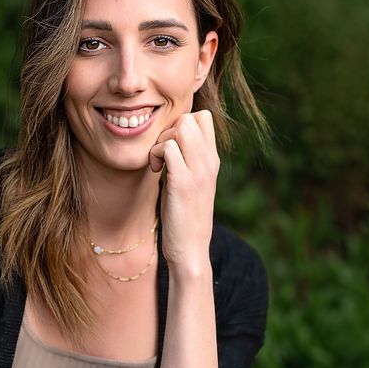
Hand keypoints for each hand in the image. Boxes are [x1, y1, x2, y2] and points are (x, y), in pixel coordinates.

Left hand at [149, 110, 219, 270]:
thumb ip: (186, 161)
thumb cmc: (185, 218)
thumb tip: (168, 142)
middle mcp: (210, 162)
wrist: (191, 249)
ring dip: (161, 141)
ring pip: (181, 128)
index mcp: (212, 161)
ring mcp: (198, 171)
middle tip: (161, 154)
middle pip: (191, 117)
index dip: (181, 124)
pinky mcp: (183, 182)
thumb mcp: (191, 184)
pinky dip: (156, 154)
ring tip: (158, 163)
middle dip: (168, 130)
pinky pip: (169, 148)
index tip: (170, 145)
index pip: (204, 118)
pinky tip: (155, 171)